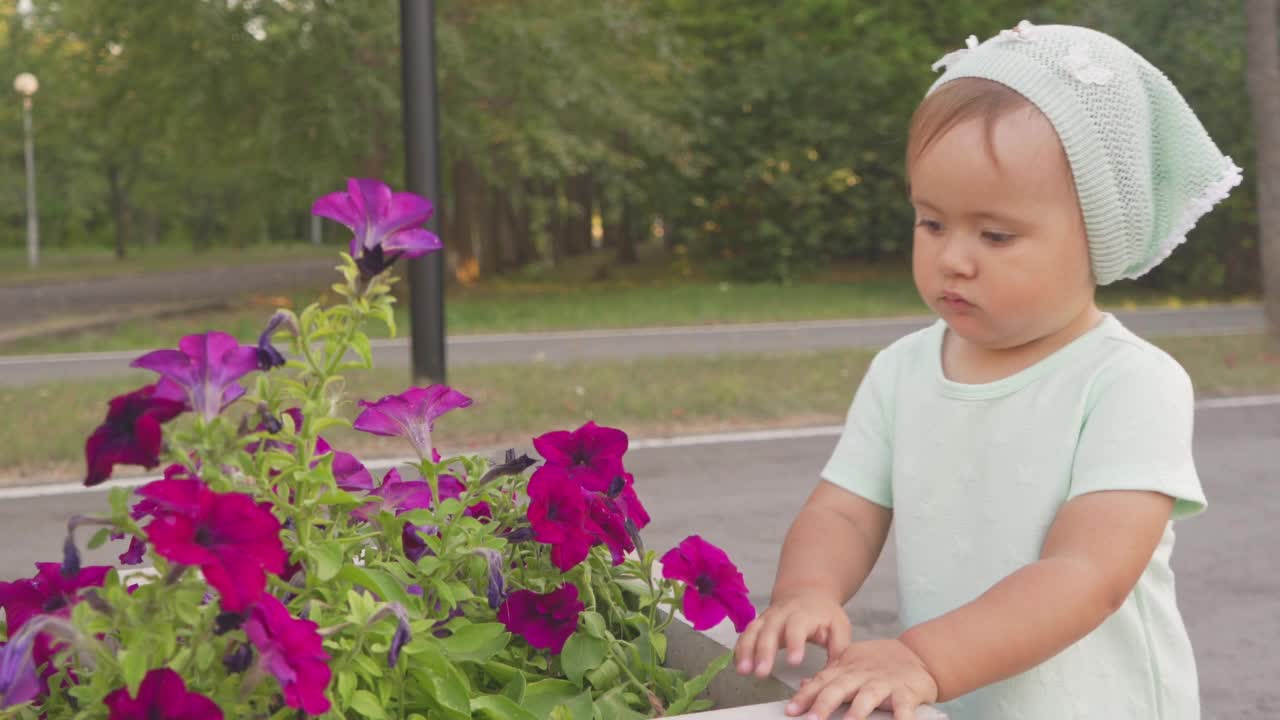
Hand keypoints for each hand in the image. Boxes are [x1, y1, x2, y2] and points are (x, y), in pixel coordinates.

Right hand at [733, 593, 851, 677]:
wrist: (808, 593)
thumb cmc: (825, 615)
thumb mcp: (840, 628)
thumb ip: (838, 650)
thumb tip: (832, 675)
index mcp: (804, 614)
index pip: (797, 627)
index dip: (795, 643)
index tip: (795, 662)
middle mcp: (781, 614)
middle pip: (770, 630)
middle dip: (764, 651)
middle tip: (762, 672)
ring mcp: (767, 617)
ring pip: (753, 631)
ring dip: (746, 650)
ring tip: (744, 671)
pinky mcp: (758, 624)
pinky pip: (745, 635)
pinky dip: (740, 649)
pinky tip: (738, 665)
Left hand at [784, 639, 937, 719]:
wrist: (917, 654)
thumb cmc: (880, 664)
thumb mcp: (851, 665)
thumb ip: (829, 676)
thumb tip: (803, 685)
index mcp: (846, 669)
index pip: (821, 682)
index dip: (805, 696)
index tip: (791, 710)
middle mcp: (862, 675)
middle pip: (839, 688)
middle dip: (823, 704)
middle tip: (810, 719)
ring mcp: (884, 683)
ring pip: (868, 696)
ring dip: (857, 711)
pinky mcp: (907, 692)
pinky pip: (904, 707)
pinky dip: (901, 718)